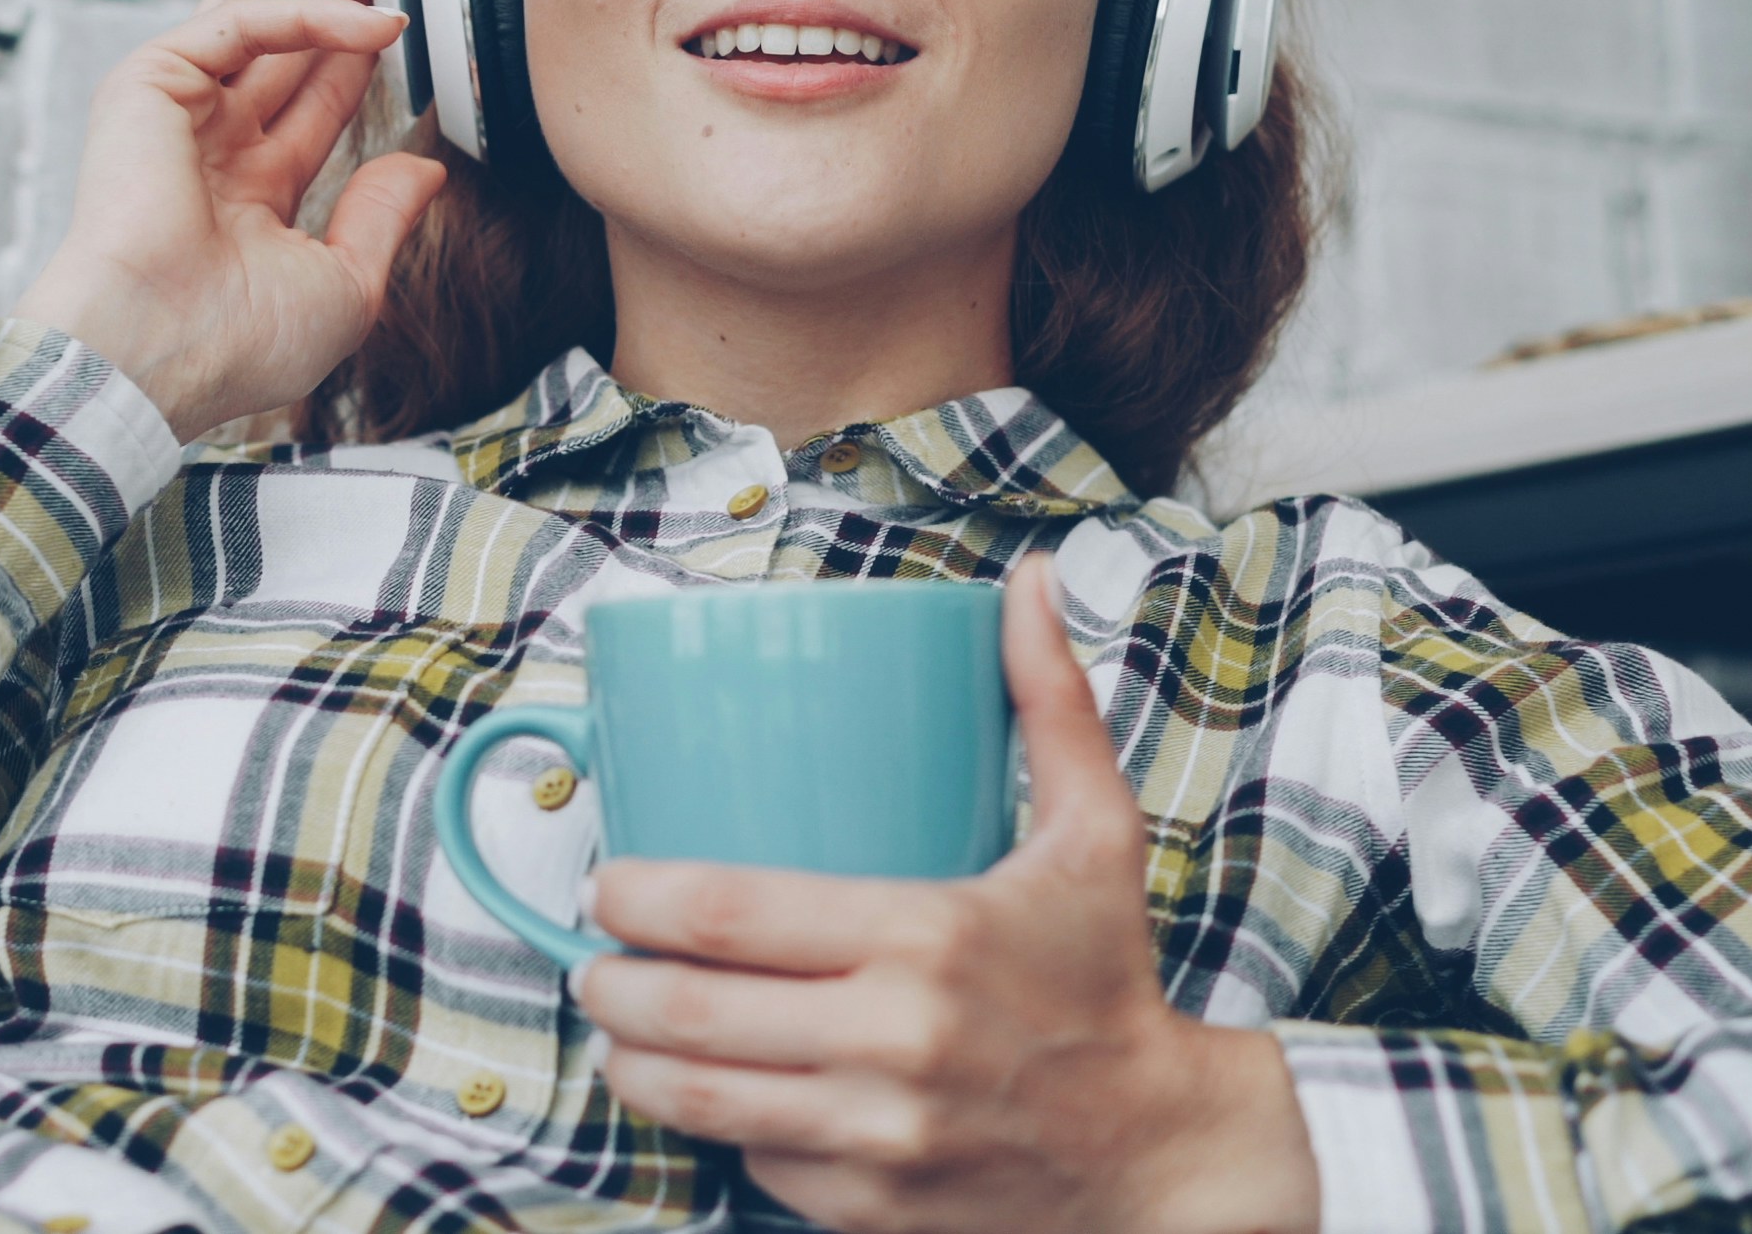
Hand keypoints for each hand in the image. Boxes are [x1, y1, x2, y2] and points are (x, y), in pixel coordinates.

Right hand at [14, 0, 448, 438]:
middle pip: (282, 43)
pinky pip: (244, 25)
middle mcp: (207, 145)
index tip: (399, 21)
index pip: (308, 106)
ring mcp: (176, 110)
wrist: (159, 350)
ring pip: (257, 11)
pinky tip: (372, 19)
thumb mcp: (342, 285)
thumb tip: (424, 171)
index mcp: (242, 197)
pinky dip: (309, 12)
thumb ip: (380, 219)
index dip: (352, 57)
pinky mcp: (151, 82)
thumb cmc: (236, 342)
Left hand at [580, 554, 1319, 1233]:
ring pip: (699, 1100)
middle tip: (592, 953)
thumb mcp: (1095, 835)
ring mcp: (879, 1136)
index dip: (636, 897)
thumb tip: (1024, 579)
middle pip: (690, 1010)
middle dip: (609, 981)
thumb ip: (1049, 701)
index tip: (607, 880)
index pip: (730, 913)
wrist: (1159, 1155)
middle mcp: (896, 1042)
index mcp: (929, 936)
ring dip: (630, 1060)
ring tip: (616, 1021)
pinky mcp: (870, 1208)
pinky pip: (755, 1162)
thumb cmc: (1108, 979)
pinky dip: (717, 1127)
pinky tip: (705, 1089)